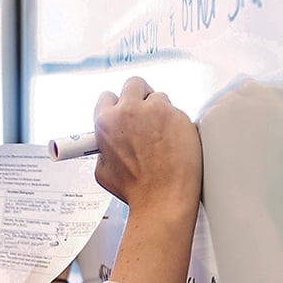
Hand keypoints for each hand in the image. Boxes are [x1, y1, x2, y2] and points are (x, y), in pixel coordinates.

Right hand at [92, 76, 202, 212]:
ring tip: (163, 135)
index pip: (107, 97)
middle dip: (140, 96)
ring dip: (160, 111)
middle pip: (134, 84)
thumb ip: (104, 148)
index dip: (117, 106)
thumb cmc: (136, 190)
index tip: (123, 112)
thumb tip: (109, 145)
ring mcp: (157, 111)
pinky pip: (178, 113)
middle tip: (145, 113)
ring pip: (159, 97)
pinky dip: (177, 124)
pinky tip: (176, 143)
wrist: (162, 199)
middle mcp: (130, 110)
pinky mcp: (180, 116)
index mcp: (106, 122)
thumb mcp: (103, 170)